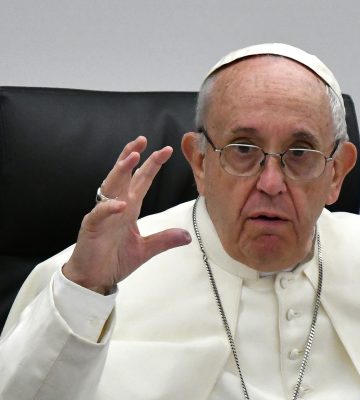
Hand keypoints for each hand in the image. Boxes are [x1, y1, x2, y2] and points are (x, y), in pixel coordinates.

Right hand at [63, 136, 191, 293]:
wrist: (94, 278)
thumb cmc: (114, 260)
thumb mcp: (146, 249)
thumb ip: (165, 240)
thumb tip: (187, 236)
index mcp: (129, 207)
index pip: (142, 180)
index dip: (152, 165)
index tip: (165, 150)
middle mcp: (116, 206)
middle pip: (124, 176)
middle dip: (132, 156)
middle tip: (142, 140)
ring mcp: (103, 215)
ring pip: (110, 187)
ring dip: (120, 172)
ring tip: (131, 157)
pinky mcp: (91, 228)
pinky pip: (100, 214)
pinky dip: (109, 208)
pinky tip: (120, 204)